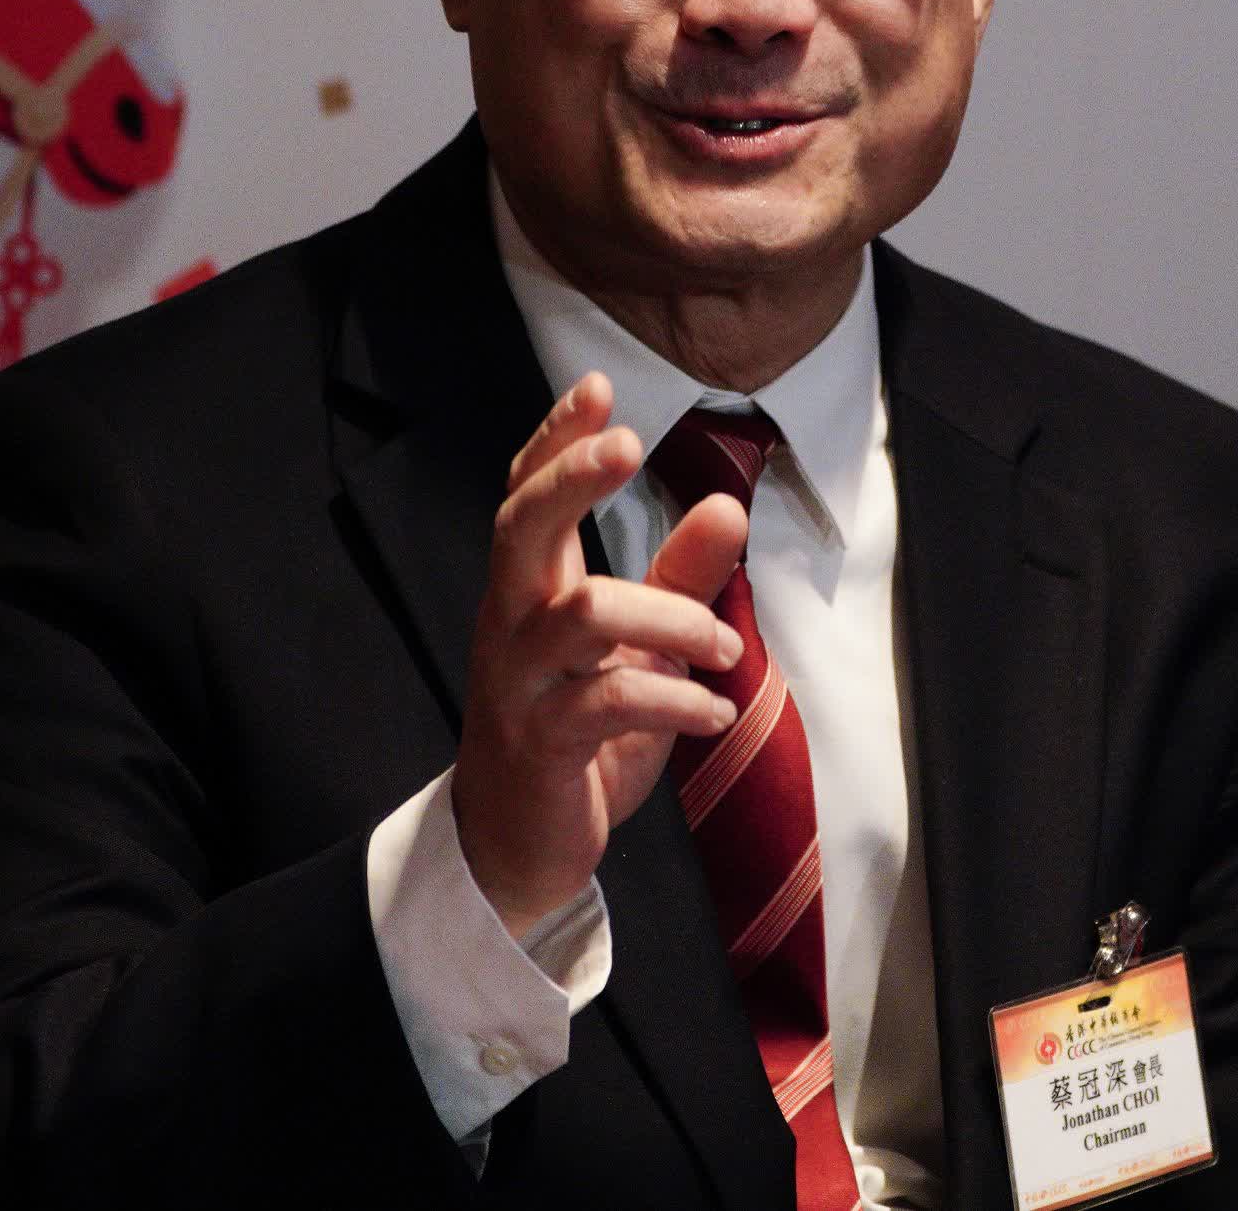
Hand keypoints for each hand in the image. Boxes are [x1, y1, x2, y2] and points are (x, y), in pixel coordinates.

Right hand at [451, 373, 747, 938]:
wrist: (516, 850)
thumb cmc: (576, 739)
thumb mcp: (638, 653)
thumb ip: (678, 580)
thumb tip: (727, 503)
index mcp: (529, 593)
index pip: (527, 496)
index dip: (556, 440)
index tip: (599, 387)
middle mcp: (510, 626)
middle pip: (520, 527)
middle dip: (570, 479)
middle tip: (627, 445)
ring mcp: (518, 684)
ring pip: (580, 614)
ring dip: (669, 619)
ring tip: (723, 648)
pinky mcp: (541, 745)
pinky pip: (605, 702)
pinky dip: (673, 701)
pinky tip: (712, 711)